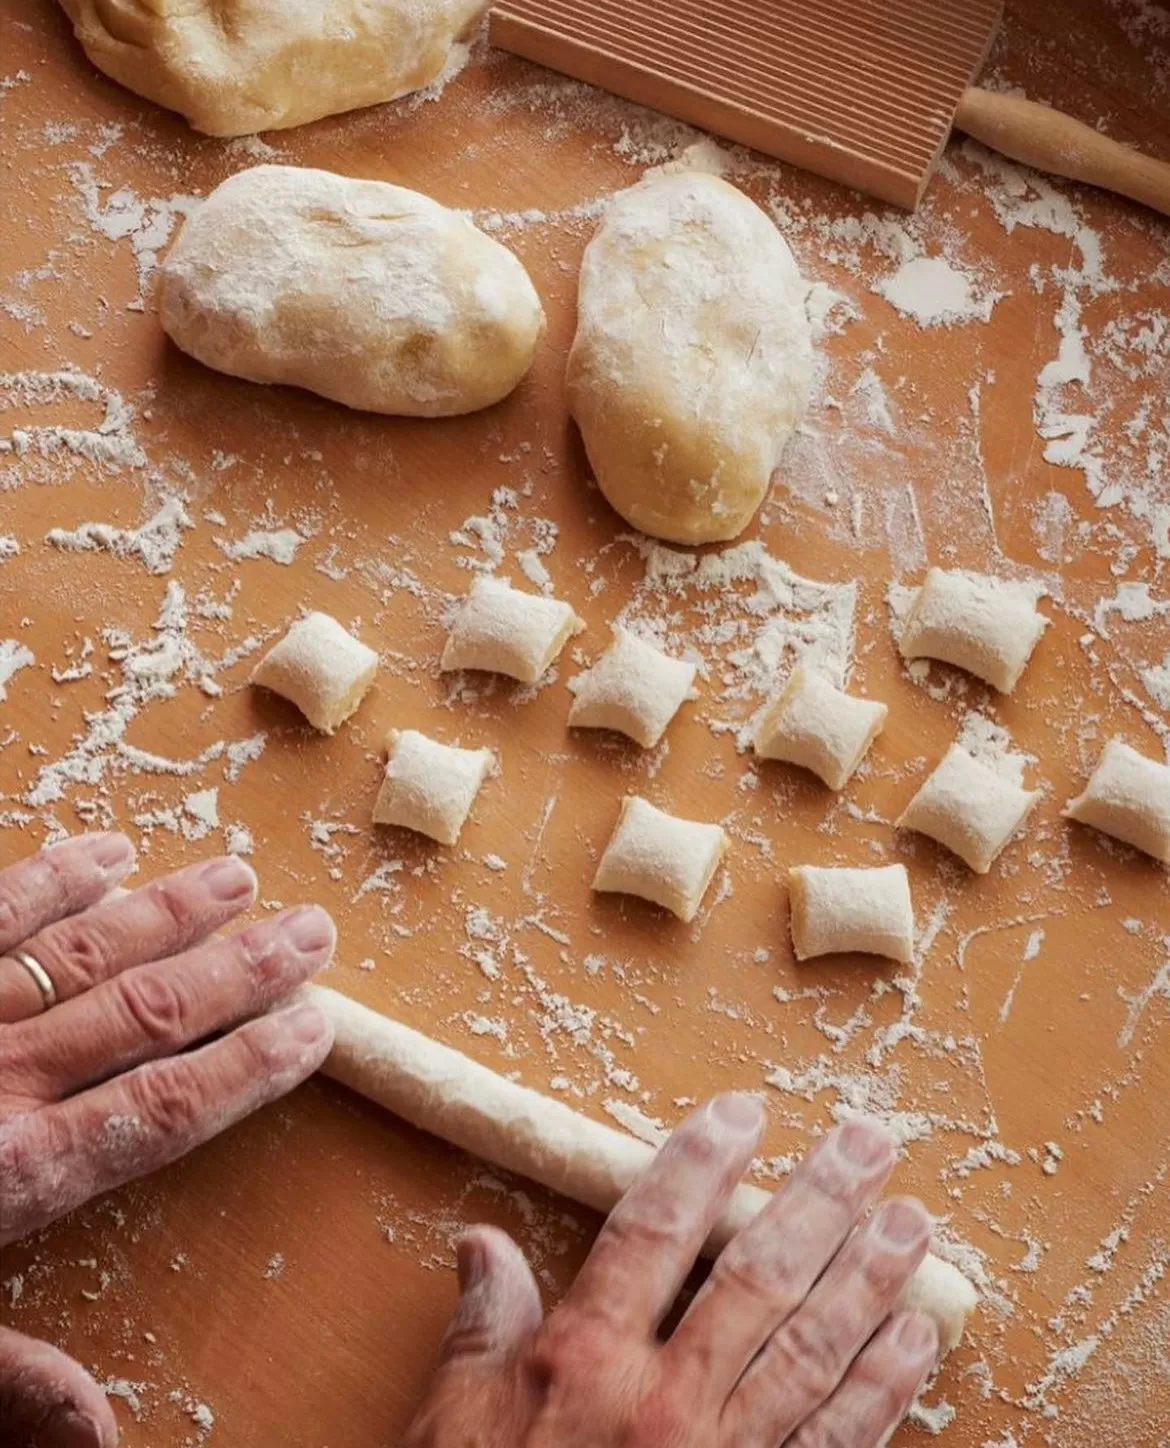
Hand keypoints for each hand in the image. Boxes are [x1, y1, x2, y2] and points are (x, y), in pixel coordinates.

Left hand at [0, 833, 337, 1447]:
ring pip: (80, 953)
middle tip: (312, 930)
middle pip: (145, 1015)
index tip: (316, 1027)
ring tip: (238, 877)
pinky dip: (50, 878)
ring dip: (167, 911)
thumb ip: (2, 1381)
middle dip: (238, 971)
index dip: (248, 1067)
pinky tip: (106, 853)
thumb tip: (104, 1430)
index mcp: (8, 1177)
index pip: (159, 1110)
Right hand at [409, 1098, 937, 1447]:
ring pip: (813, 1349)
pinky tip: (916, 1337)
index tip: (744, 1112)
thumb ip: (480, 1329)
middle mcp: (666, 1403)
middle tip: (867, 1141)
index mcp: (585, 1363)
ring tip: (910, 1221)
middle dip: (820, 1201)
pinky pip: (838, 1445)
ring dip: (869, 1280)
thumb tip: (482, 1244)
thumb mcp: (454, 1427)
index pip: (653, 1232)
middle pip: (757, 1277)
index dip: (700, 1163)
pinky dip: (884, 1390)